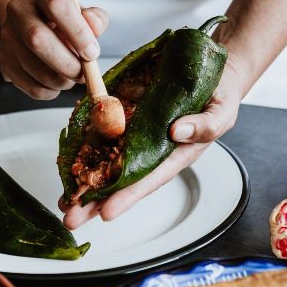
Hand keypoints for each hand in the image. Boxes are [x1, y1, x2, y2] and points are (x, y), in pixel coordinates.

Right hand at [0, 0, 108, 98]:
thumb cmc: (64, 20)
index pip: (56, 5)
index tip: (92, 52)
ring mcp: (7, 37)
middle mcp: (18, 11)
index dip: (77, 31)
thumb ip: (94, 19)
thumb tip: (94, 27)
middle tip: (85, 73)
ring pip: (33, 67)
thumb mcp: (82, 13)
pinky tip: (58, 82)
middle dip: (67, 63)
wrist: (33, 24)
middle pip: (37, 39)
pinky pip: (30, 86)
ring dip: (61, 80)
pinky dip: (50, 91)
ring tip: (73, 76)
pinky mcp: (4, 61)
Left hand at [59, 60, 245, 229]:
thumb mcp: (222, 110)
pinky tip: (68, 162)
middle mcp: (153, 148)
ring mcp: (137, 133)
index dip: (128, 195)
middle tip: (72, 217)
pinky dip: (84, 147)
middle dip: (96, 200)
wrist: (212, 69)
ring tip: (64, 201)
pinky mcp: (126, 116)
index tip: (108, 212)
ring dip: (84, 181)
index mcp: (176, 153)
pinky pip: (103, 133)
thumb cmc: (220, 95)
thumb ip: (206, 124)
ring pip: (107, 161)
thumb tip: (177, 131)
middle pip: (121, 179)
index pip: (149, 179)